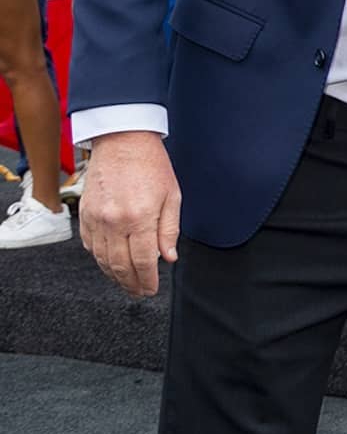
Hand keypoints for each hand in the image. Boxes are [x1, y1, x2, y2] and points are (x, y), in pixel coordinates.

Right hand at [79, 131, 181, 297]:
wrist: (123, 141)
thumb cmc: (151, 165)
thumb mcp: (173, 196)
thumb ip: (169, 230)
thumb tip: (168, 257)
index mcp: (140, 217)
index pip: (143, 261)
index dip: (147, 280)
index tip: (151, 289)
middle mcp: (115, 221)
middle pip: (120, 265)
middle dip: (131, 283)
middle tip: (139, 292)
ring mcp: (96, 219)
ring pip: (102, 259)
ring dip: (114, 275)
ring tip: (126, 283)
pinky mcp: (85, 214)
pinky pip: (90, 245)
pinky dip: (99, 258)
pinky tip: (109, 263)